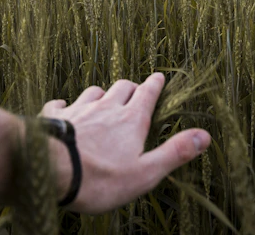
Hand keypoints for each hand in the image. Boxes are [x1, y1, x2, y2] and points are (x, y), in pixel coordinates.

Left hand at [40, 73, 210, 213]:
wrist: (50, 172)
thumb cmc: (101, 178)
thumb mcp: (146, 172)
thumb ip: (174, 152)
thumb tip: (204, 136)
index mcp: (131, 120)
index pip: (147, 93)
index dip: (155, 84)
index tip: (159, 77)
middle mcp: (106, 107)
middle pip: (122, 87)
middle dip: (131, 87)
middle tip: (135, 90)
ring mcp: (78, 109)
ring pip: (94, 91)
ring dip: (102, 94)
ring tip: (105, 99)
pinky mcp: (54, 117)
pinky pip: (61, 104)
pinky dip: (66, 105)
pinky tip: (65, 107)